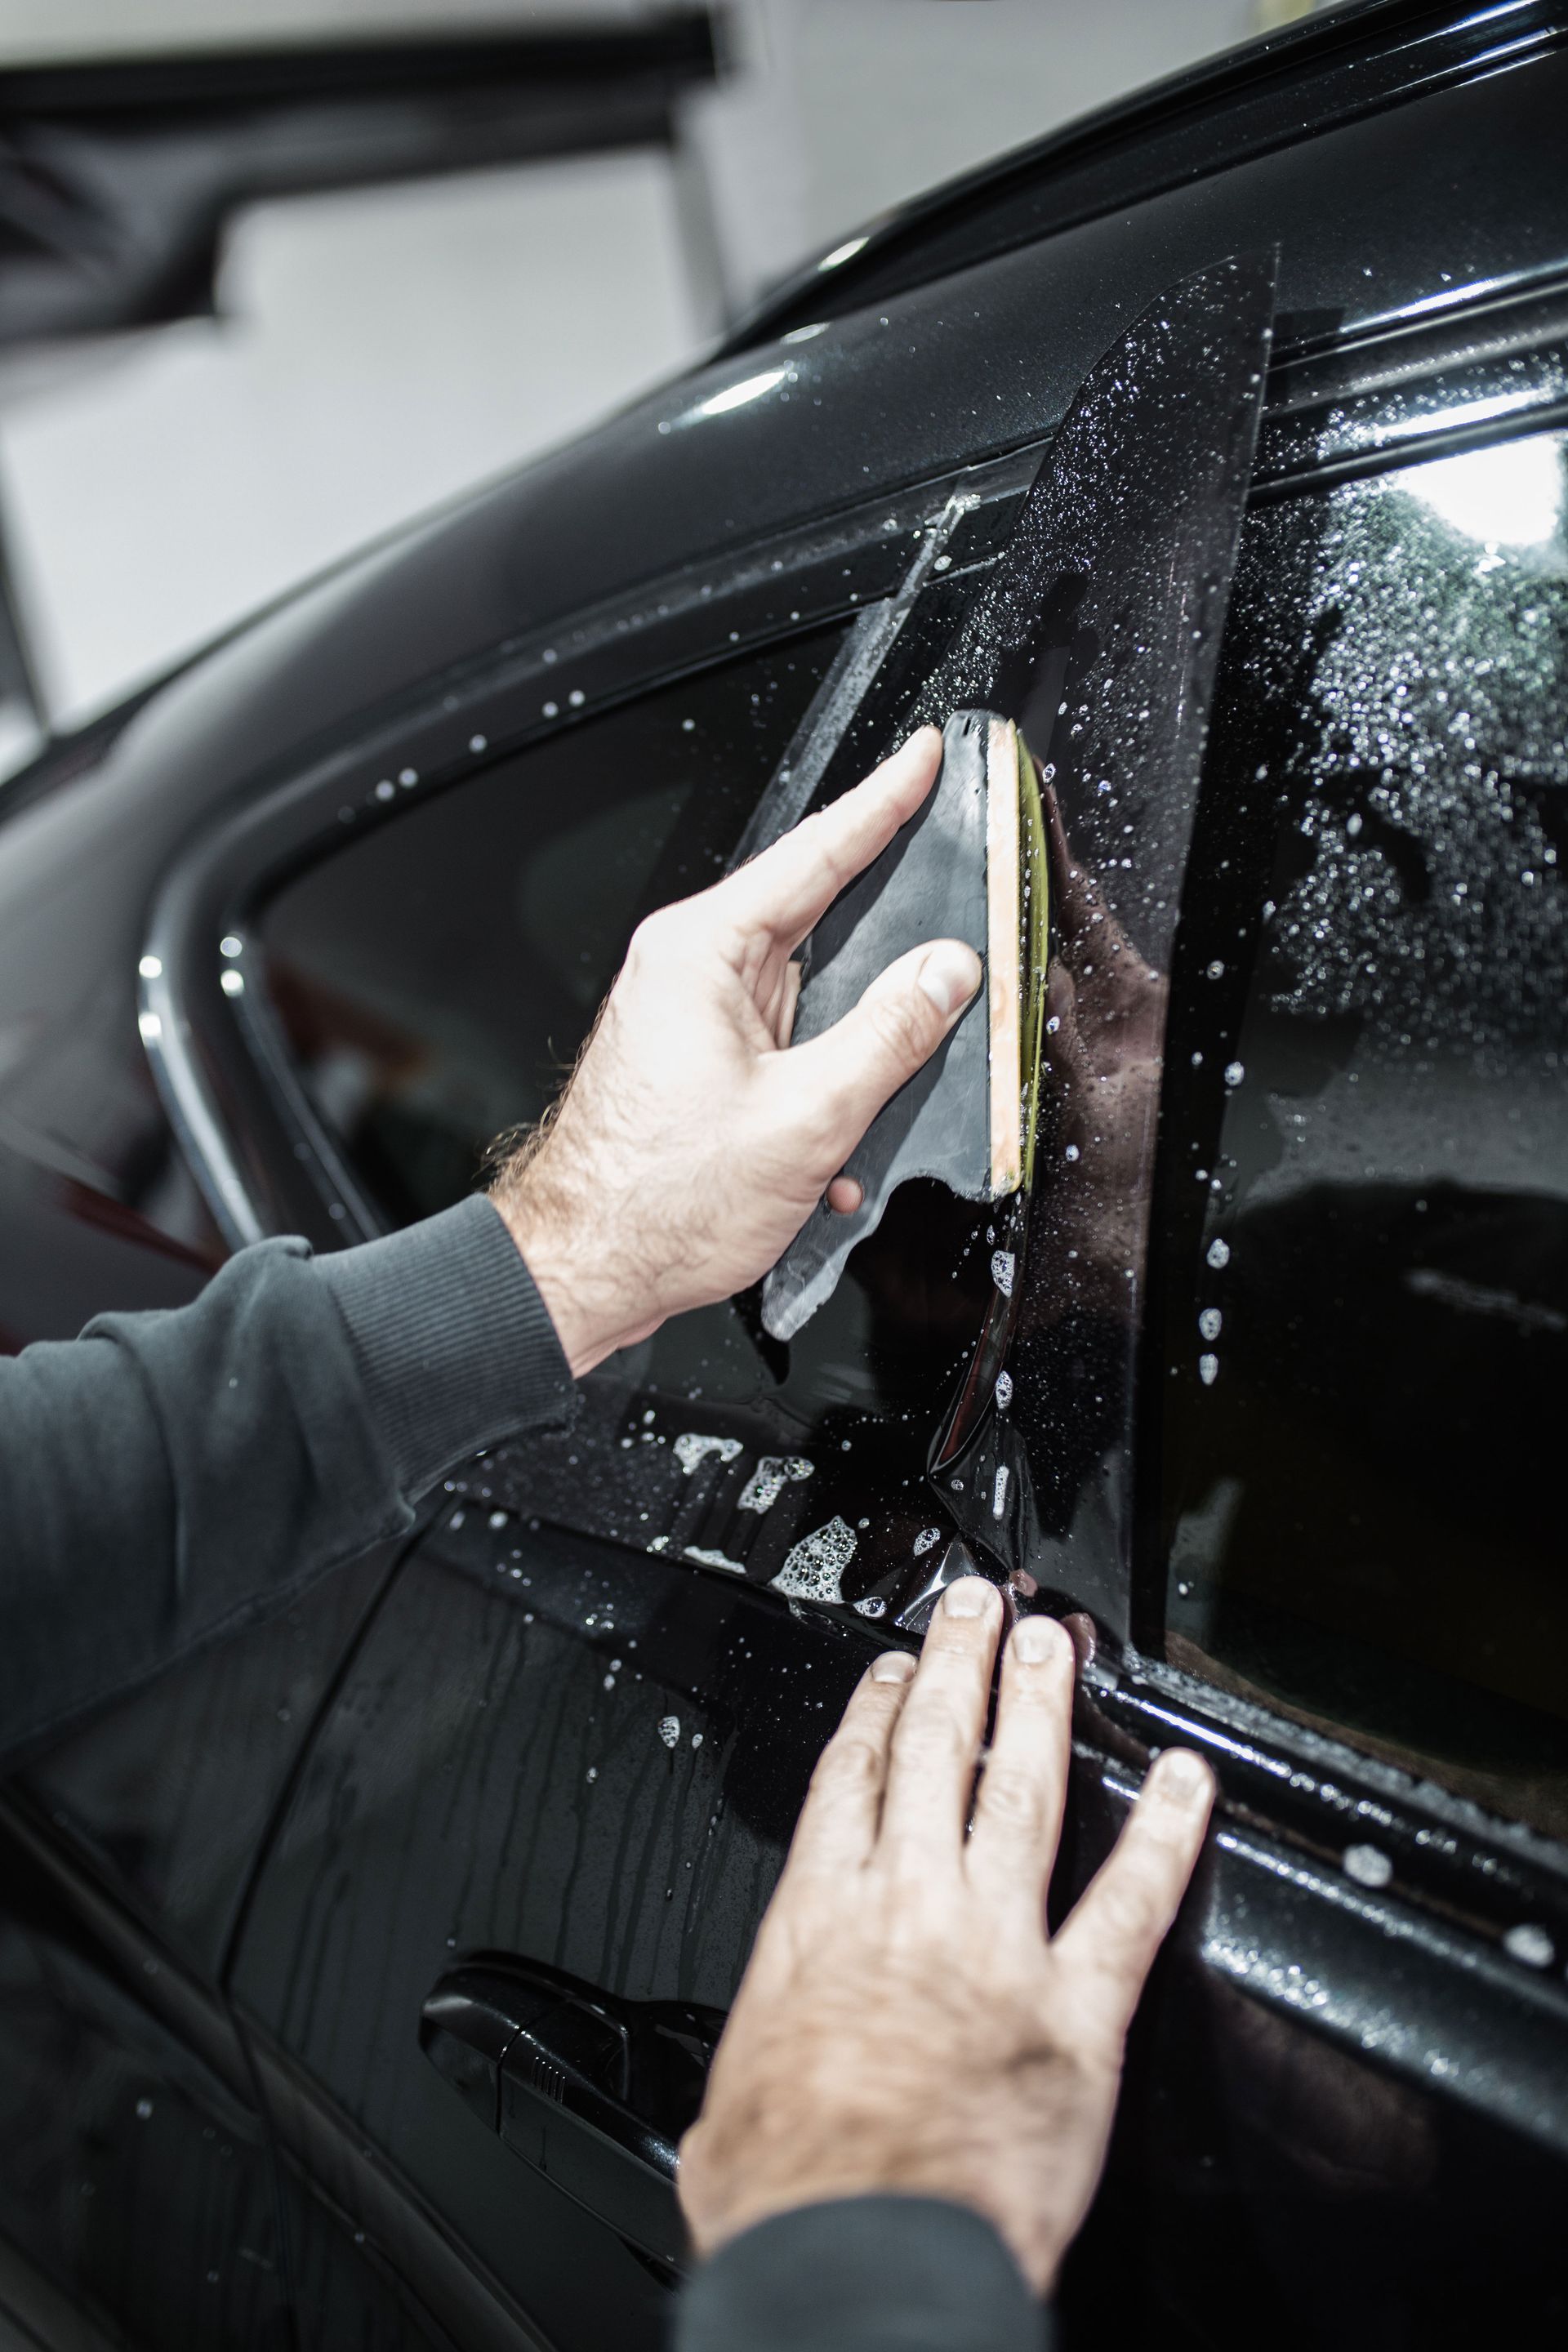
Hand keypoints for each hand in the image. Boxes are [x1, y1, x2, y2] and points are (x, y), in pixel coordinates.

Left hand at [491, 728, 980, 1374]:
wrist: (583, 1269)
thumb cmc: (657, 1201)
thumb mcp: (805, 1116)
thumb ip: (888, 1035)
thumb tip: (945, 973)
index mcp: (703, 951)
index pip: (813, 851)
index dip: (881, 801)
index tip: (921, 756)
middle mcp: (690, 969)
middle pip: (816, 916)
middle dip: (887, 927)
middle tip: (949, 893)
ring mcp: (692, 1015)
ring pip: (808, 992)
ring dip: (851, 1043)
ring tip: (881, 1081)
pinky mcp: (698, 1062)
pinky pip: (786, 1048)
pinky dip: (820, 1090)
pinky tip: (830, 1151)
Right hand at [677, 1579, 1212, 2293]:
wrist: (862, 2252)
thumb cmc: (792, 2192)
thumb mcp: (732, 2102)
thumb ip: (762, 2056)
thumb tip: (754, 2085)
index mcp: (819, 1921)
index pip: (851, 1781)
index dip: (875, 1712)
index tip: (892, 1672)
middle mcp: (908, 1907)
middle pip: (937, 1752)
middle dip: (959, 1667)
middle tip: (979, 1607)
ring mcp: (997, 1945)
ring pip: (1024, 1792)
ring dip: (1040, 1708)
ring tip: (1054, 1646)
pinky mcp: (1075, 2007)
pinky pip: (1131, 1899)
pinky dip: (1166, 1833)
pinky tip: (1188, 1780)